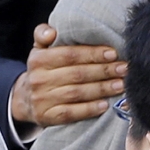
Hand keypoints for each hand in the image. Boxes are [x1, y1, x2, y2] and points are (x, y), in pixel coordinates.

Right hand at [10, 24, 125, 125]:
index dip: (93, 54)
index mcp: (38, 59)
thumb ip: (44, 34)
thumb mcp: (39, 49)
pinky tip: (105, 105)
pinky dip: (89, 109)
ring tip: (121, 84)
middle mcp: (38, 79)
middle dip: (104, 71)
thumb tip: (52, 32)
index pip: (70, 55)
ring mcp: (42, 99)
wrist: (25, 99)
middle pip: (77, 74)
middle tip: (124, 68)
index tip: (113, 53)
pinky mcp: (47, 117)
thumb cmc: (42, 69)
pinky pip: (71, 113)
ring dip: (102, 89)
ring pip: (77, 93)